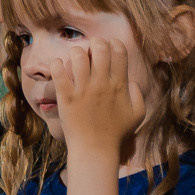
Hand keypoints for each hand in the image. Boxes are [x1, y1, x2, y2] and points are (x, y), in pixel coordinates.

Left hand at [51, 37, 145, 159]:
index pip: (119, 50)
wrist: (95, 150)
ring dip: (76, 52)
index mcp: (119, 85)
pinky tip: (59, 67)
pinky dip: (57, 65)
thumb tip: (130, 80)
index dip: (113, 43)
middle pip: (99, 48)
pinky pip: (59, 73)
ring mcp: (83, 90)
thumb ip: (138, 94)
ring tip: (75, 59)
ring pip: (78, 55)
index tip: (108, 48)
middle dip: (95, 43)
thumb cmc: (116, 133)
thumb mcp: (137, 114)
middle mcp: (102, 84)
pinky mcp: (66, 98)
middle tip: (90, 51)